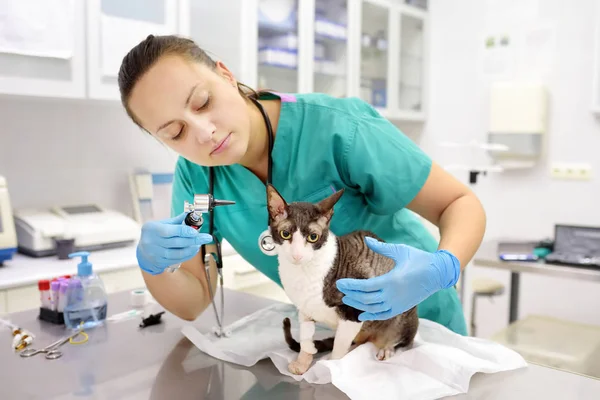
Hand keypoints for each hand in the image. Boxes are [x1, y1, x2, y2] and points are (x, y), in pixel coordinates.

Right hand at [136, 212, 212, 274]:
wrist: (142, 252)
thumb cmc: (154, 234)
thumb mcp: (161, 224)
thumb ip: (176, 220)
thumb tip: (191, 214)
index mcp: (152, 229)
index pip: (170, 231)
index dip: (184, 231)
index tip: (196, 232)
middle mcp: (152, 242)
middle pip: (177, 242)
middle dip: (194, 240)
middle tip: (206, 237)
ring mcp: (156, 254)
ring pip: (178, 253)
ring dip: (192, 248)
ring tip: (200, 243)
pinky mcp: (160, 262)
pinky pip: (177, 259)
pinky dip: (188, 255)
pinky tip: (193, 249)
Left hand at [336, 237, 459, 320]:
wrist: (438, 273)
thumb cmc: (419, 259)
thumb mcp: (400, 250)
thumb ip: (381, 247)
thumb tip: (366, 239)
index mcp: (392, 280)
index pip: (365, 286)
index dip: (351, 286)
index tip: (340, 283)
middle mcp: (393, 295)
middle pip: (366, 299)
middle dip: (351, 295)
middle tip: (339, 291)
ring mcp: (398, 304)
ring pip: (373, 309)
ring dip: (358, 305)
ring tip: (347, 300)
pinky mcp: (401, 308)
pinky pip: (383, 315)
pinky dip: (371, 316)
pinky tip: (361, 314)